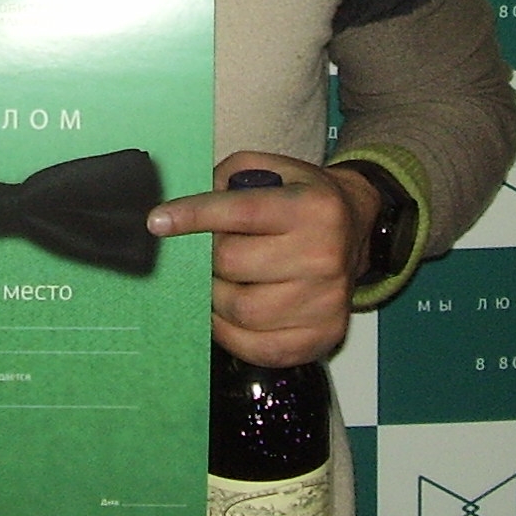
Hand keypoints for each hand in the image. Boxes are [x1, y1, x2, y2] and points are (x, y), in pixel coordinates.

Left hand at [146, 151, 380, 366]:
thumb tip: (183, 208)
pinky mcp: (325, 335)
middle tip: (207, 253)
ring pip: (241, 310)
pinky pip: (259, 347)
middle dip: (207, 258)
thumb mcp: (273, 168)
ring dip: (215, 296)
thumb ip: (228, 177)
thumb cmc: (303, 199)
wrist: (357, 228)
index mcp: (311, 207)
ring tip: (219, 281)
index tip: (157, 221)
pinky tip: (227, 313)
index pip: (241, 211)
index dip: (193, 216)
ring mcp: (327, 301)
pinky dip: (230, 333)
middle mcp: (324, 254)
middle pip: (233, 264)